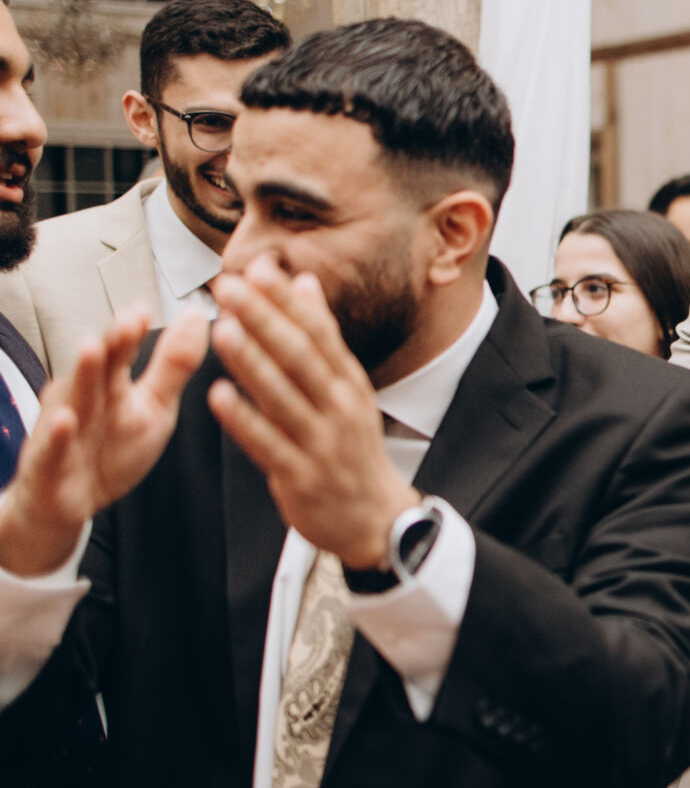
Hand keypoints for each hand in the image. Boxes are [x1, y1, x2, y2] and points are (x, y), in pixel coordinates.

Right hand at [0, 307, 207, 575]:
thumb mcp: (153, 407)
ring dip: (82, 374)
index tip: (147, 309)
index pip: (122, 351)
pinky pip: (52, 448)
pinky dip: (58, 435)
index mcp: (111, 385)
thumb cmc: (112, 449)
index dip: (133, 331)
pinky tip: (66, 420)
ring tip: (92, 347)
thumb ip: (174, 364)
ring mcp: (65, 429)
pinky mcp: (49, 464)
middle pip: (99, 368)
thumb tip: (196, 316)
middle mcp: (84, 399)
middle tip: (128, 320)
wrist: (69, 501)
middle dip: (112, 343)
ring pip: (73, 398)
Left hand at [206, 258, 417, 570]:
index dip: (287, 301)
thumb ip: (321, 337)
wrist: (372, 518)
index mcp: (348, 384)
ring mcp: (320, 443)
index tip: (260, 269)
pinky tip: (219, 396)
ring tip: (222, 330)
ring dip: (251, 362)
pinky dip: (244, 420)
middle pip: (300, 357)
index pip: (319, 334)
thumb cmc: (351, 450)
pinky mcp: (300, 476)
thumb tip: (305, 284)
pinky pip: (268, 444)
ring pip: (283, 396)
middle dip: (264, 320)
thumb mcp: (348, 389)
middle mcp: (339, 409)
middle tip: (231, 288)